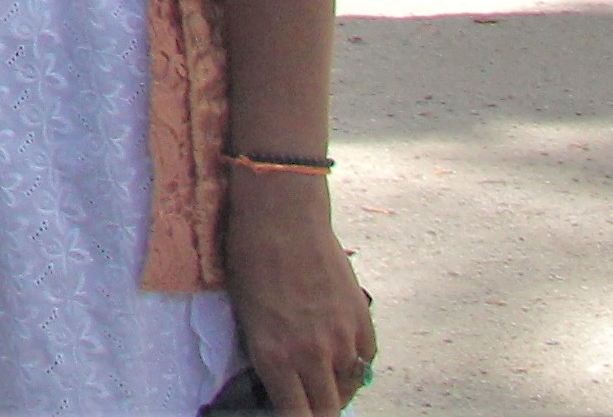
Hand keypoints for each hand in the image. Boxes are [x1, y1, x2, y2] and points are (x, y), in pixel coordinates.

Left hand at [221, 172, 374, 414]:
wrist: (282, 215)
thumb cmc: (249, 258)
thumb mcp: (247, 314)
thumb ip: (268, 351)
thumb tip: (281, 378)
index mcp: (274, 356)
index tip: (292, 414)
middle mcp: (311, 355)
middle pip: (326, 410)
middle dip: (318, 412)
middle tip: (310, 405)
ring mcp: (341, 338)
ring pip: (349, 387)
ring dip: (337, 389)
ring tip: (325, 384)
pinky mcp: (361, 318)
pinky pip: (366, 359)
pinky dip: (356, 364)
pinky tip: (344, 358)